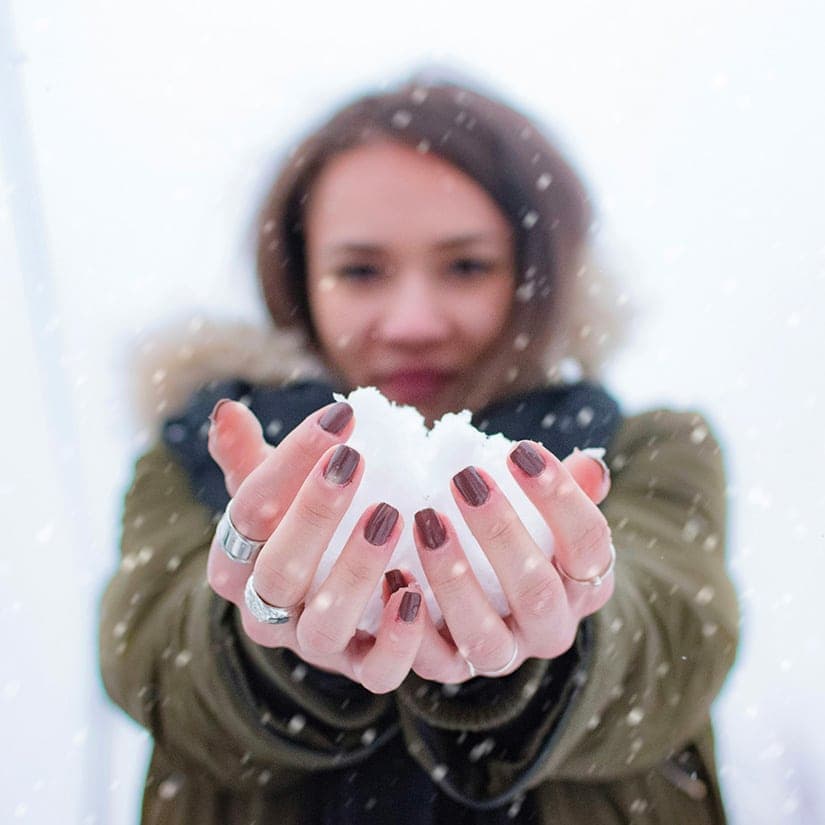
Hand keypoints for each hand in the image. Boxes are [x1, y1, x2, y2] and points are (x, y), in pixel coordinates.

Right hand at [206, 399, 426, 693]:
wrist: (318, 599)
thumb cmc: (295, 527)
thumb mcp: (269, 493)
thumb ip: (247, 457)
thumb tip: (226, 409)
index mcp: (235, 562)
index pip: (249, 514)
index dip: (289, 463)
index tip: (338, 417)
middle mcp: (266, 611)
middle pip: (277, 571)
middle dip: (315, 513)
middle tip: (353, 460)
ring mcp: (313, 645)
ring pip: (324, 623)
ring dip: (356, 570)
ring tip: (390, 515)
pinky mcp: (361, 668)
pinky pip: (376, 671)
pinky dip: (396, 640)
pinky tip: (417, 595)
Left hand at [407, 442, 612, 680]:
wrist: (499, 602)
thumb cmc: (527, 538)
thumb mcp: (554, 516)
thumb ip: (573, 489)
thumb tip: (589, 465)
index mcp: (586, 584)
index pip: (588, 544)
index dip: (560, 497)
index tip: (520, 450)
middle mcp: (551, 628)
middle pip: (536, 591)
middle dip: (500, 533)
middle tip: (464, 480)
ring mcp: (504, 655)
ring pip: (484, 636)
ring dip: (452, 579)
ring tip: (426, 522)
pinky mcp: (454, 670)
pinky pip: (433, 661)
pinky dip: (410, 625)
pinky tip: (393, 575)